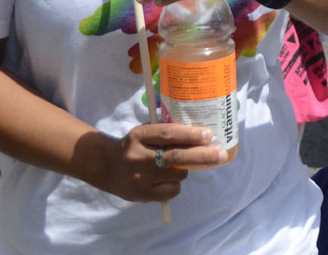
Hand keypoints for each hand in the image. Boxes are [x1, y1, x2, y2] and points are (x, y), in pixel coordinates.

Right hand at [95, 123, 223, 201]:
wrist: (106, 166)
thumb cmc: (135, 146)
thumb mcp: (144, 134)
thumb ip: (166, 134)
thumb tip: (202, 136)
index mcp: (139, 135)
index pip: (168, 134)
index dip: (190, 134)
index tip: (208, 134)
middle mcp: (138, 156)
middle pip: (176, 156)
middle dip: (203, 155)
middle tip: (221, 154)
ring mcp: (140, 177)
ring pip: (177, 174)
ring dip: (187, 169)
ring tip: (181, 166)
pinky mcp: (142, 194)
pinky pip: (171, 190)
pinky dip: (177, 184)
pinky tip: (170, 180)